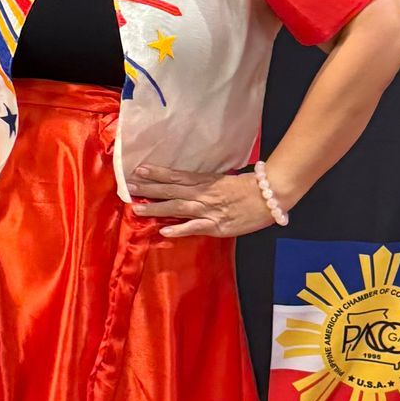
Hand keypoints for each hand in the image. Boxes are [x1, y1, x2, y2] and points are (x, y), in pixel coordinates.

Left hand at [128, 165, 274, 238]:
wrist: (270, 195)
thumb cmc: (250, 187)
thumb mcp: (225, 179)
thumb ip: (207, 183)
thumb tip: (188, 184)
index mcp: (206, 181)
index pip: (176, 176)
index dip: (157, 173)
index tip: (139, 170)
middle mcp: (203, 194)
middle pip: (171, 190)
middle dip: (149, 189)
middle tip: (129, 186)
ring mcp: (209, 210)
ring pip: (178, 208)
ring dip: (156, 208)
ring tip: (137, 208)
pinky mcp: (217, 226)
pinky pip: (195, 227)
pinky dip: (180, 229)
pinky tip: (164, 231)